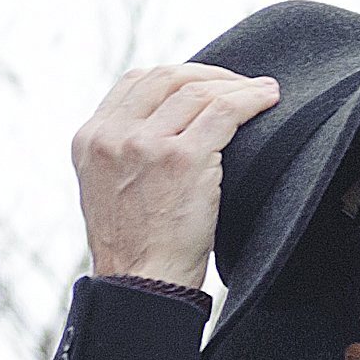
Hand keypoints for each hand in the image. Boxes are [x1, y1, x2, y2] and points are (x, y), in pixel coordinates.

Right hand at [71, 63, 279, 289]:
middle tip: (241, 83)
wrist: (141, 285)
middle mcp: (113, 135)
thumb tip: (166, 128)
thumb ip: (126, 154)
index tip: (207, 83)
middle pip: (167, 77)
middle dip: (210, 74)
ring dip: (236, 86)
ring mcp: (145, 143)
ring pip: (197, 91)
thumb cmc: (138, 249)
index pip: (135, 83)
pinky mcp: (181, 158)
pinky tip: (268, 99)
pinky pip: (223, 112)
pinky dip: (250, 100)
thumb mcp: (111, 190)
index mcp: (92, 139)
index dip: (177, 75)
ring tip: (263, 90)